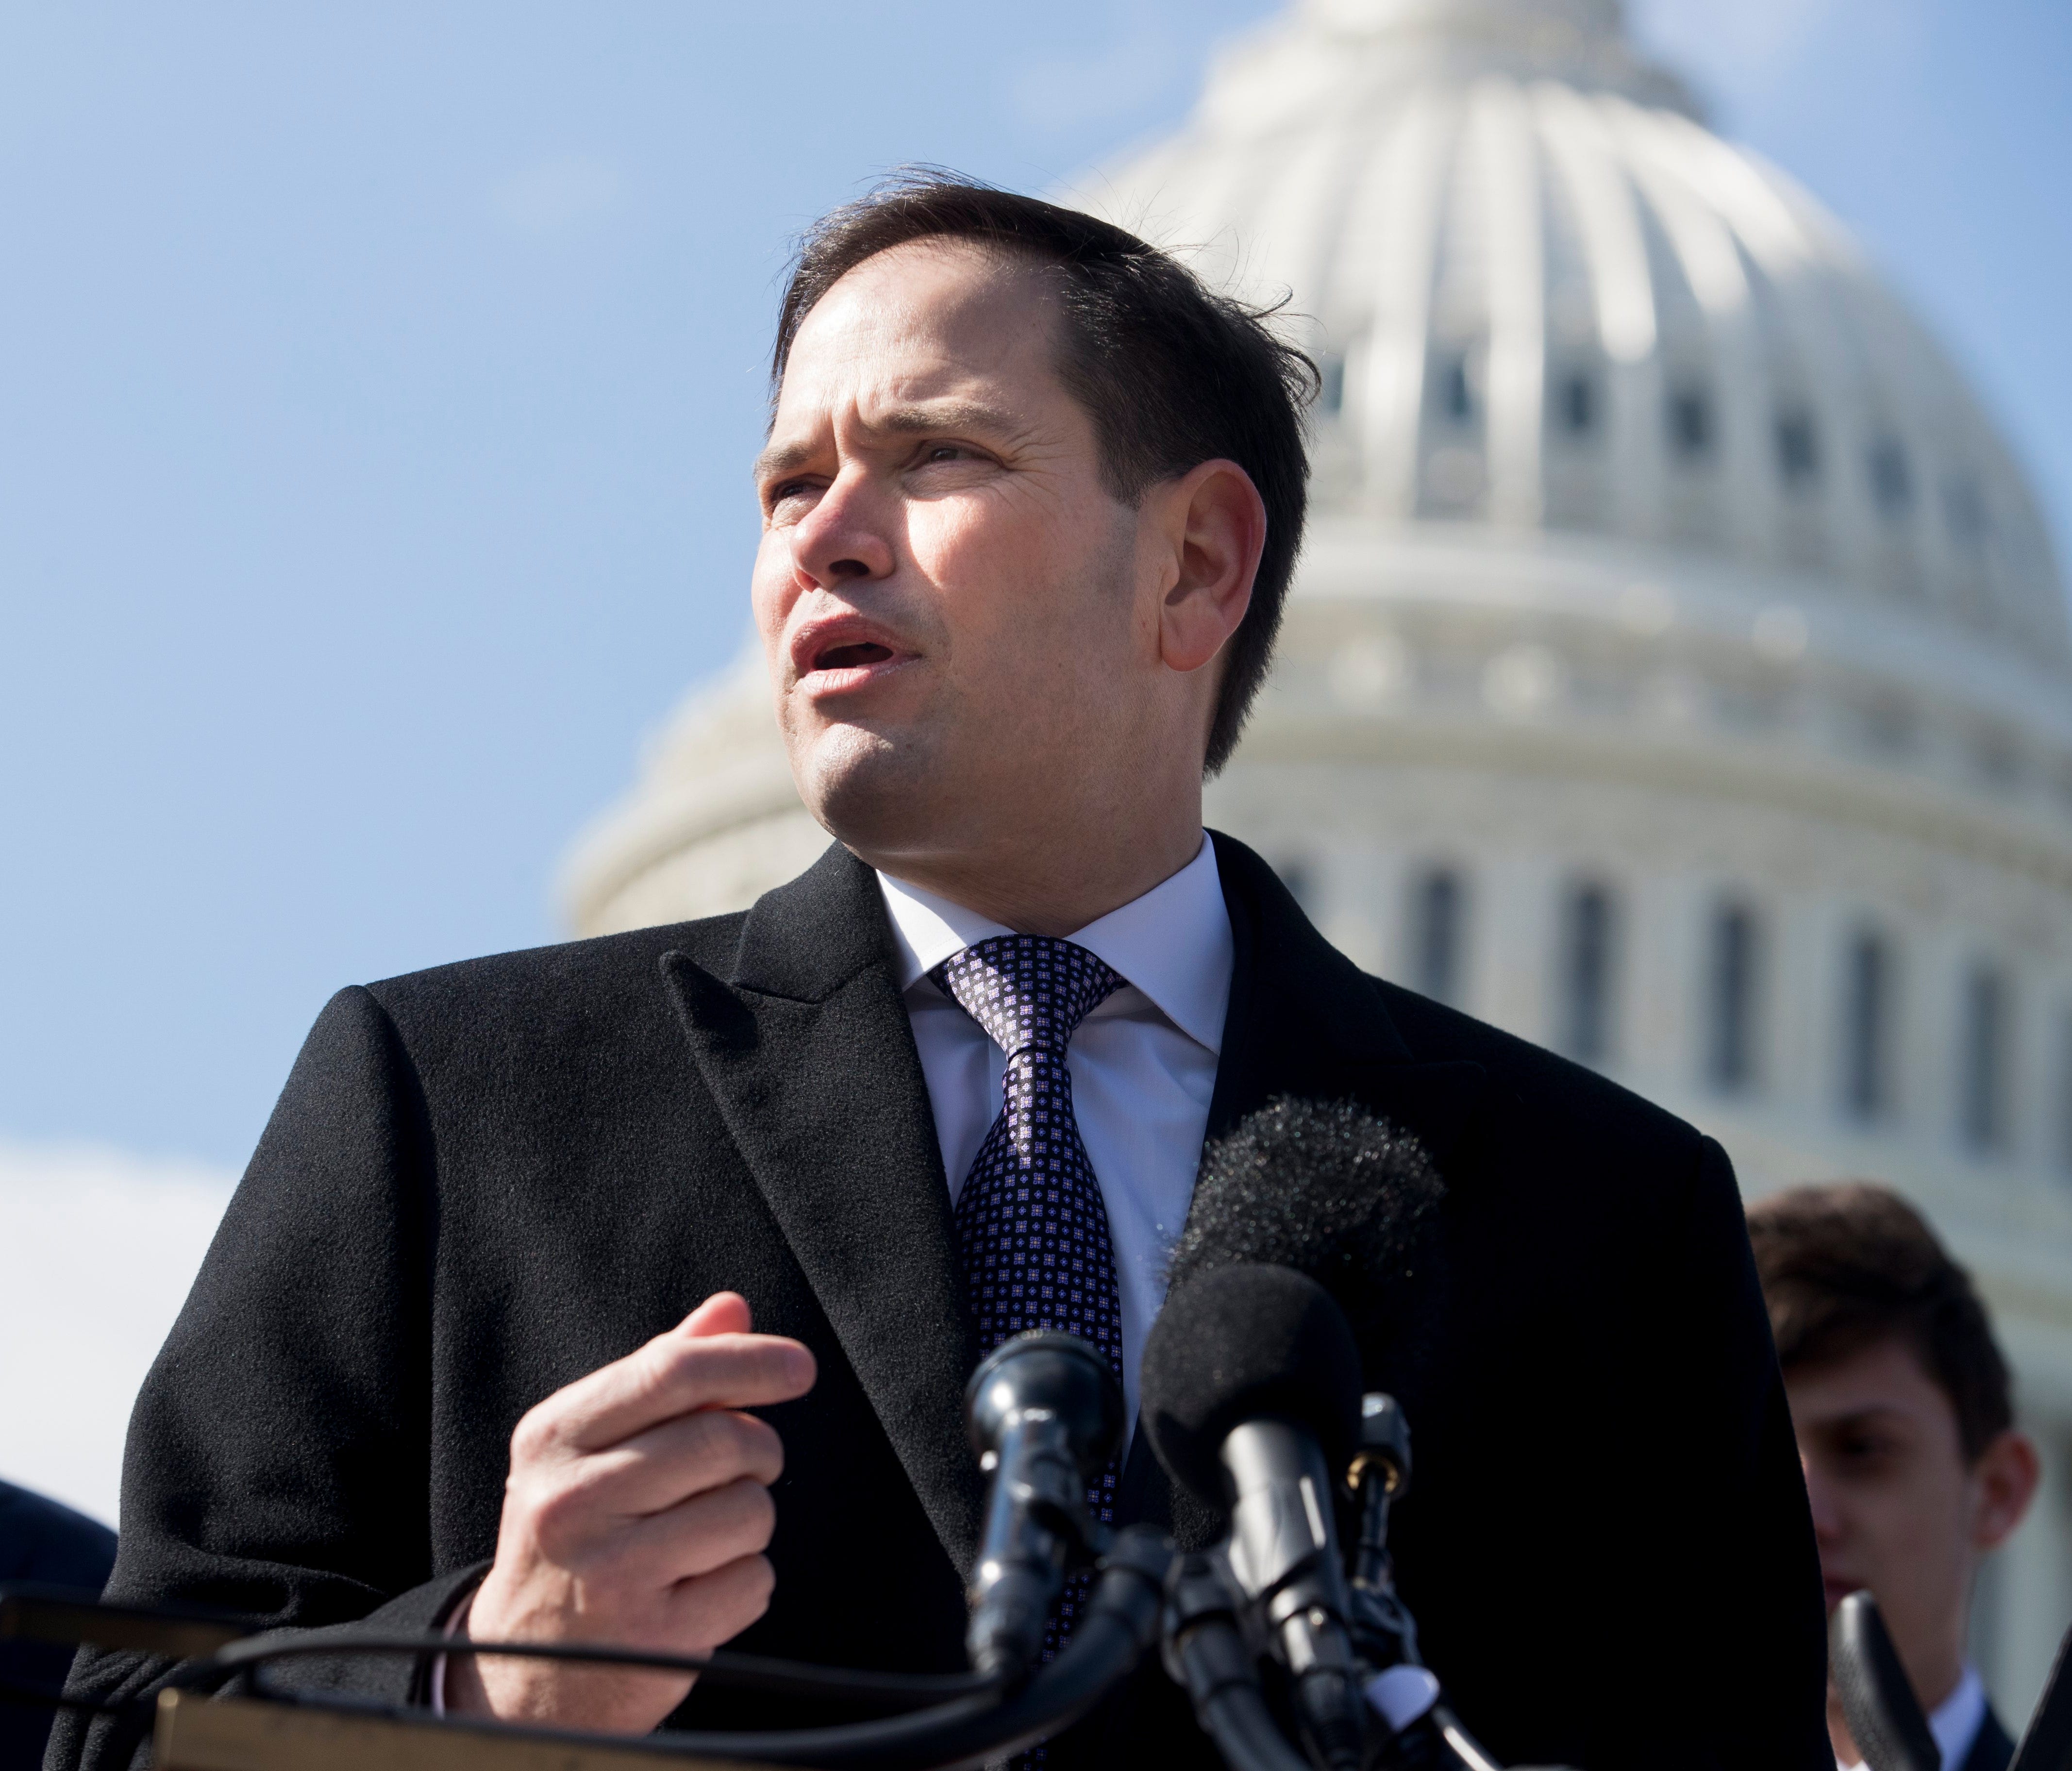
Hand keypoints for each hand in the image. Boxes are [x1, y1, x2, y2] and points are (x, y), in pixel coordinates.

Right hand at [446, 1292, 816, 1731]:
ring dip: (748, 1518)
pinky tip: (696, 1588)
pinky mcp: (654, 1637)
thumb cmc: (575, 1532)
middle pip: (722, 1440)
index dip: (748, 1360)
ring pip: (748, 1510)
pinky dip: (744, 1581)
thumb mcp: (593, 1445)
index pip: (670, 1371)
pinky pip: (753, 1580)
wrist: (522, 1667)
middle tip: (746, 1466)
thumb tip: (731, 1309)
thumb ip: (663, 1371)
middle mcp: (571, 1501)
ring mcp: (610, 1573)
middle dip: (757, 1449)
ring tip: (701, 1536)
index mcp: (554, 1437)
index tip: (798, 1366)